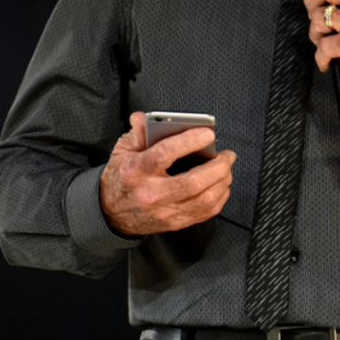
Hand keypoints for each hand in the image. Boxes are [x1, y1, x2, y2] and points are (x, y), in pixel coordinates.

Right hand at [99, 112, 236, 235]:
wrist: (112, 213)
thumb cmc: (122, 178)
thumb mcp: (122, 151)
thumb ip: (137, 133)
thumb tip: (143, 117)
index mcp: (136, 171)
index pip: (165, 154)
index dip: (189, 141)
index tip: (208, 133)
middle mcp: (151, 194)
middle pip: (192, 181)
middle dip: (217, 166)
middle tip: (227, 155)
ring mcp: (164, 211)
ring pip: (204, 198)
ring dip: (222, 181)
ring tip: (227, 167)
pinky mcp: (175, 222)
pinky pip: (205, 212)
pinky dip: (219, 197)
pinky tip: (222, 185)